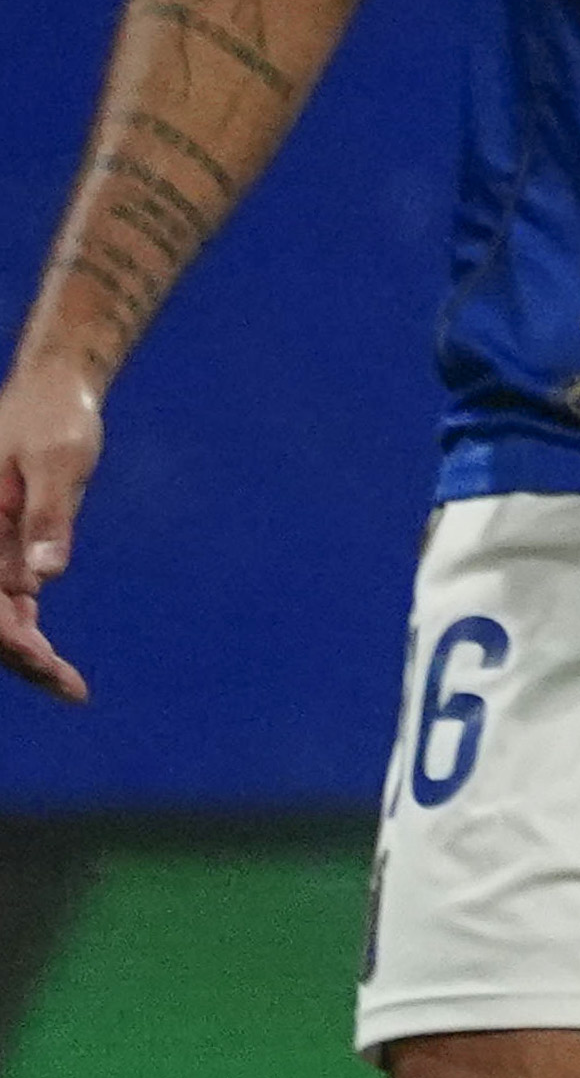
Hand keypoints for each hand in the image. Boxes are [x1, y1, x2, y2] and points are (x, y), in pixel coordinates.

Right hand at [0, 352, 97, 701]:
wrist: (52, 387)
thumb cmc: (56, 419)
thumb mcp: (59, 463)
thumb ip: (47, 518)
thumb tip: (41, 580)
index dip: (10, 640)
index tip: (47, 664)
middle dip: (20, 656)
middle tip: (73, 690)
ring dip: (23, 649)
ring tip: (69, 685)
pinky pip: (2, 595)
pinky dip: (23, 626)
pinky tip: (50, 658)